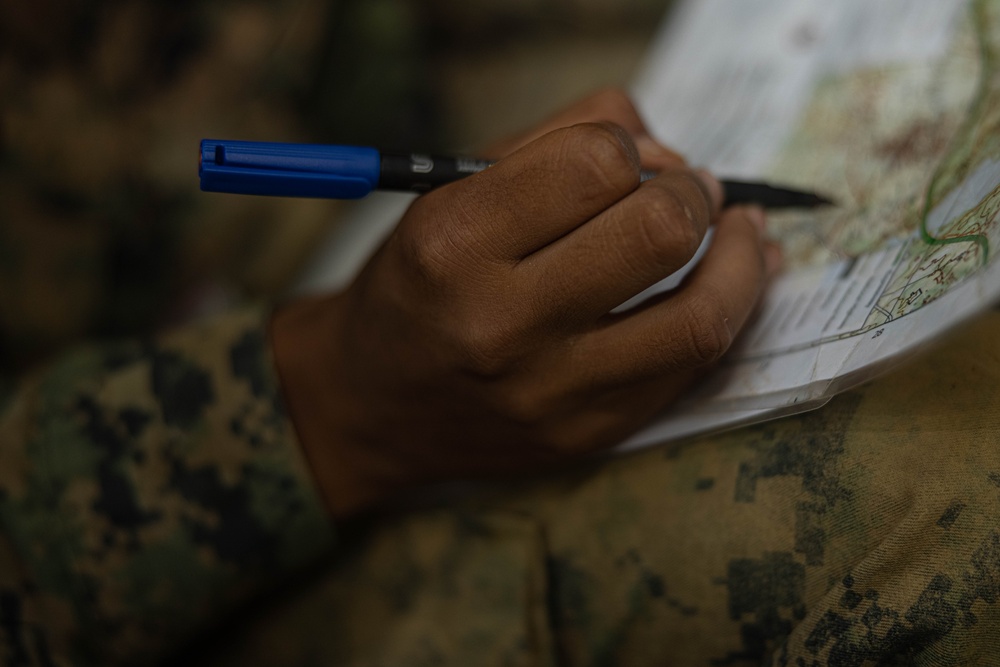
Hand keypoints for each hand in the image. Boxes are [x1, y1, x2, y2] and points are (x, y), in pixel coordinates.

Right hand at [271, 89, 778, 516]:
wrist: (369, 403)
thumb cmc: (415, 283)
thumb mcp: (450, 189)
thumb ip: (557, 141)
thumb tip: (669, 154)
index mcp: (453, 244)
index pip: (595, 163)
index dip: (632, 147)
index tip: (631, 159)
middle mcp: (500, 324)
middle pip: (658, 232)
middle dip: (696, 194)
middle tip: (694, 192)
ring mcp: (550, 393)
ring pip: (699, 319)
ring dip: (742, 261)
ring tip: (741, 234)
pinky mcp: (586, 435)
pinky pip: (687, 371)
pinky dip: (724, 316)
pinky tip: (728, 286)